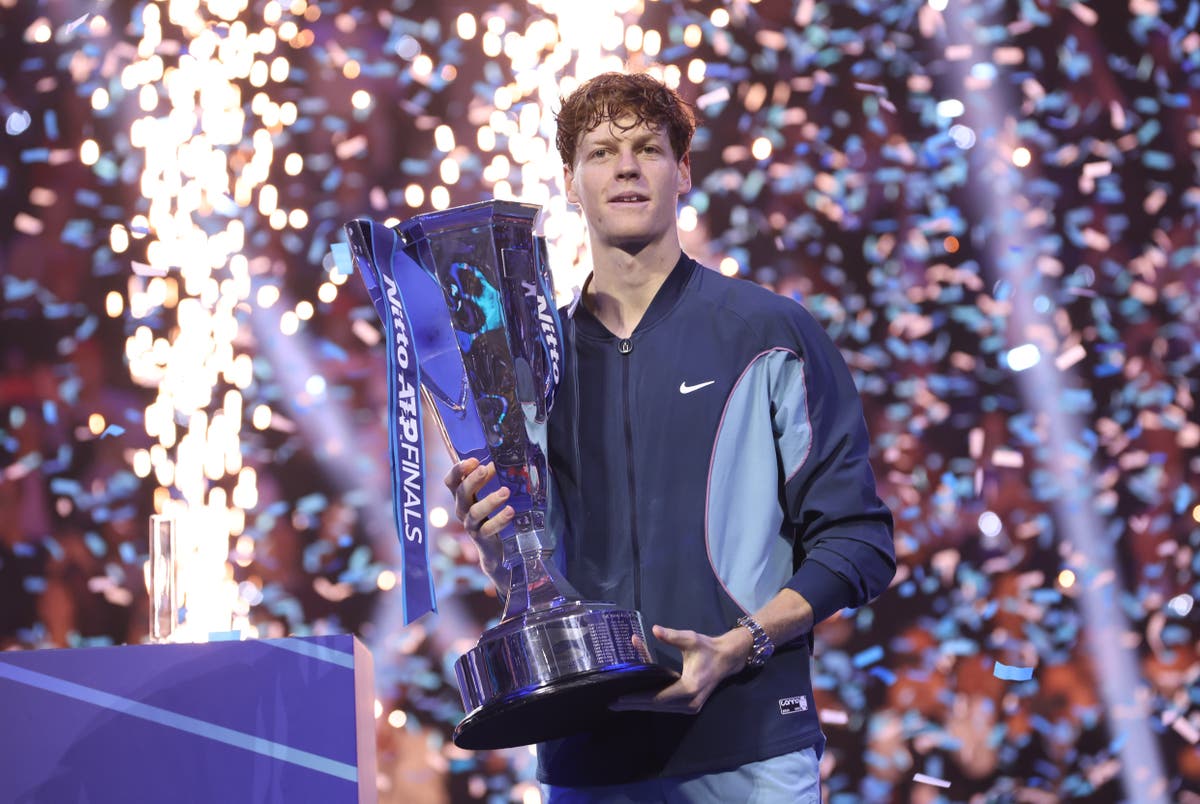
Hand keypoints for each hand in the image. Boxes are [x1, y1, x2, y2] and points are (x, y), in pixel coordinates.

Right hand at [443, 458, 512, 581]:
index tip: (472, 460)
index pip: (451, 482)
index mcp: (462, 497)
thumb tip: (500, 459)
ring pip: (475, 512)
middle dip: (472, 480)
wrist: (493, 549)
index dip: (457, 470)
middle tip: (485, 469)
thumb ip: (489, 479)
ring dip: (490, 500)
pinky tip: (510, 511)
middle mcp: (462, 510)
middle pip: (461, 493)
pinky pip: (488, 528)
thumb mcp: (485, 496)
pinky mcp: (482, 538)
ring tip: (505, 492)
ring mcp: (471, 525)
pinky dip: (499, 519)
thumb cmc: (489, 516)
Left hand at [609, 624, 751, 714]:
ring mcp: (691, 707)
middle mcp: (690, 702)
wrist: (727, 658)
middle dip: (634, 704)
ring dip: (641, 705)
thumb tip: (654, 630)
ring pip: (661, 708)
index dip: (638, 698)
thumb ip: (672, 636)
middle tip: (612, 703)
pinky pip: (667, 706)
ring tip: (620, 703)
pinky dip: (651, 702)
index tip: (620, 697)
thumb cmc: (708, 648)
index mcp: (689, 687)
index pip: (658, 697)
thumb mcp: (691, 639)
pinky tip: (637, 699)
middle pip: (656, 706)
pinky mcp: (690, 705)